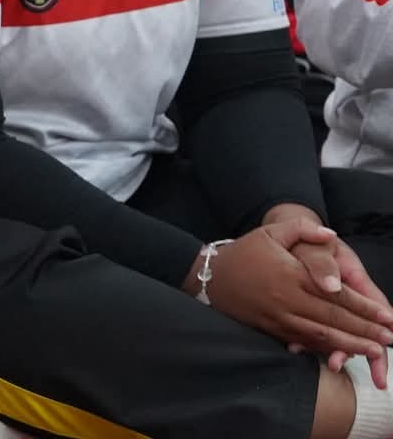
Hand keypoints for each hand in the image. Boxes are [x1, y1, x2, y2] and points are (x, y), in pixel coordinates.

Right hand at [199, 219, 392, 369]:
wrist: (209, 276)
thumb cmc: (244, 252)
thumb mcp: (271, 232)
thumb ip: (304, 229)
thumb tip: (331, 235)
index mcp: (292, 276)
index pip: (336, 295)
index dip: (364, 308)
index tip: (387, 316)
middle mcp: (287, 300)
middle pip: (334, 320)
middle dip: (366, 331)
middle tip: (390, 339)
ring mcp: (279, 318)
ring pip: (321, 336)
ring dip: (351, 345)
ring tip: (376, 352)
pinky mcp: (271, 329)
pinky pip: (303, 341)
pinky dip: (326, 348)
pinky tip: (343, 353)